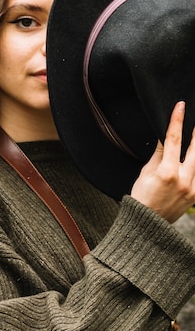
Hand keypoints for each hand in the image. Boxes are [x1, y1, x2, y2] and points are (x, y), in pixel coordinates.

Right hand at [130, 101, 194, 222]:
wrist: (148, 224)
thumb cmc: (142, 197)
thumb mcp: (146, 173)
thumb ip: (159, 154)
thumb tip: (164, 137)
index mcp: (167, 172)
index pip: (174, 139)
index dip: (177, 121)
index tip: (181, 106)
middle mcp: (184, 179)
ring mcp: (193, 188)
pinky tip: (194, 158)